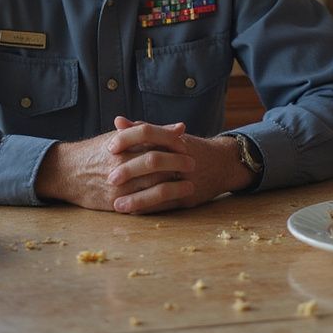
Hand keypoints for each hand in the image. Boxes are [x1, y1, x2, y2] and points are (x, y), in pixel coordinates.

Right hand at [35, 118, 195, 212]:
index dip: (171, 140)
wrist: (67, 173)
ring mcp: (117, 185)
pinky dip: (161, 204)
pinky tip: (173, 201)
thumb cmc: (98, 152)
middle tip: (192, 164)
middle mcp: (118, 163)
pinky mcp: (116, 203)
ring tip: (190, 185)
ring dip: (174, 186)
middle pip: (155, 161)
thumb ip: (151, 132)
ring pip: (152, 185)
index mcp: (120, 143)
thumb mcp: (120, 137)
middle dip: (177, 163)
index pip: (151, 136)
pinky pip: (143, 205)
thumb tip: (181, 127)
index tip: (186, 145)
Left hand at [105, 118, 254, 213]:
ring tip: (116, 205)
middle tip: (109, 178)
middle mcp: (182, 157)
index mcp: (175, 139)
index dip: (127, 139)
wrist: (224, 163)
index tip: (109, 147)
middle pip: (153, 160)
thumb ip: (144, 129)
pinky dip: (148, 209)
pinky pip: (166, 205)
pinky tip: (132, 211)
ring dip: (136, 198)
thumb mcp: (170, 137)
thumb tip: (117, 121)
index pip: (148, 133)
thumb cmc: (190, 149)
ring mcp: (188, 179)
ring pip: (160, 188)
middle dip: (130, 171)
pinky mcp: (190, 198)